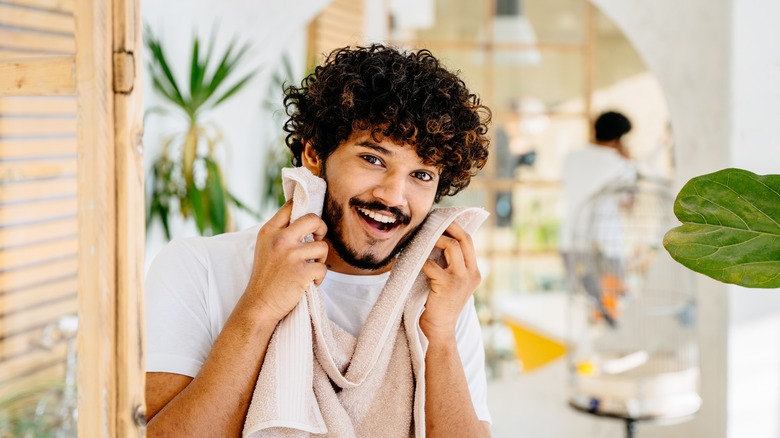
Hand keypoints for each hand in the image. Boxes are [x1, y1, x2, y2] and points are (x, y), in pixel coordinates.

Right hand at [242, 200, 328, 325]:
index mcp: (269, 230)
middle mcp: (279, 239)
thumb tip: (307, 219)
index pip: (292, 206)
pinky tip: (309, 283)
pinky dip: (319, 278)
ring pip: (322, 246)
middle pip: (313, 219)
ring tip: (310, 269)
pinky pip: (323, 268)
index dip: (305, 208)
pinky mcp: (301, 271)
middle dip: (321, 229)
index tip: (310, 220)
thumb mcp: (266, 247)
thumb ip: (281, 232)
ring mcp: (290, 255)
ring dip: (321, 260)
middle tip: (317, 240)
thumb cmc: (266, 278)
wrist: (259, 306)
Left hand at [419, 222, 480, 340]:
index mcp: (474, 272)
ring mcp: (461, 279)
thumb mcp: (451, 284)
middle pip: (464, 239)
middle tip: (432, 222)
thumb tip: (436, 242)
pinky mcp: (447, 285)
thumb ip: (450, 266)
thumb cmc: (440, 306)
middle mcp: (472, 274)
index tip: (441, 221)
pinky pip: (432, 264)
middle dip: (448, 226)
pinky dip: (420, 260)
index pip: (469, 242)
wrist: (439, 331)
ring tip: (421, 240)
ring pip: (452, 246)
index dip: (455, 228)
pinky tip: (412, 262)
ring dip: (435, 239)